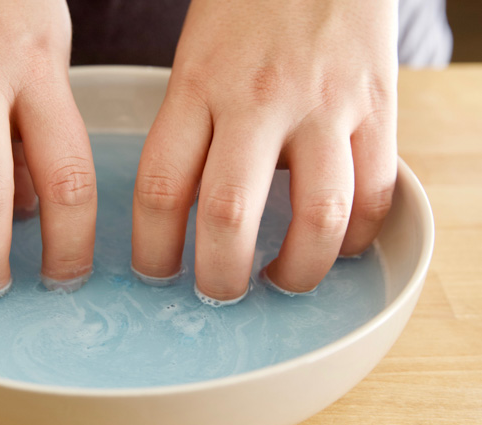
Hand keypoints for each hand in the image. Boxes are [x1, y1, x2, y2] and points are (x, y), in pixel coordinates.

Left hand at [132, 0, 397, 302]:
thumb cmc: (247, 6)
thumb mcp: (194, 57)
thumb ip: (188, 127)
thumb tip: (178, 206)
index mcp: (197, 85)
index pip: (161, 188)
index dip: (152, 250)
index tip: (155, 273)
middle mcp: (257, 100)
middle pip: (229, 216)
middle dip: (221, 277)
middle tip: (218, 292)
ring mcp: (322, 105)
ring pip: (316, 217)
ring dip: (298, 271)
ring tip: (281, 280)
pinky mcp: (377, 106)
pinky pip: (374, 192)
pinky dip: (355, 235)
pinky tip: (335, 243)